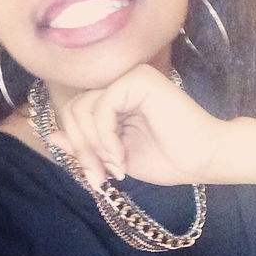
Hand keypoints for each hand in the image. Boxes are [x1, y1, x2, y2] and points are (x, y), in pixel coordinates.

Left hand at [48, 64, 230, 188]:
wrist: (204, 159)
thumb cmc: (168, 159)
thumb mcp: (116, 156)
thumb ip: (86, 144)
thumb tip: (52, 136)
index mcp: (117, 98)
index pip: (77, 113)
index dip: (79, 146)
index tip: (96, 178)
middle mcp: (121, 82)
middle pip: (74, 109)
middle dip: (82, 148)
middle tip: (100, 177)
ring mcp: (130, 78)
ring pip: (82, 107)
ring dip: (93, 145)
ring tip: (116, 167)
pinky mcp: (138, 80)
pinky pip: (102, 106)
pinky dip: (104, 136)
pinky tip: (121, 155)